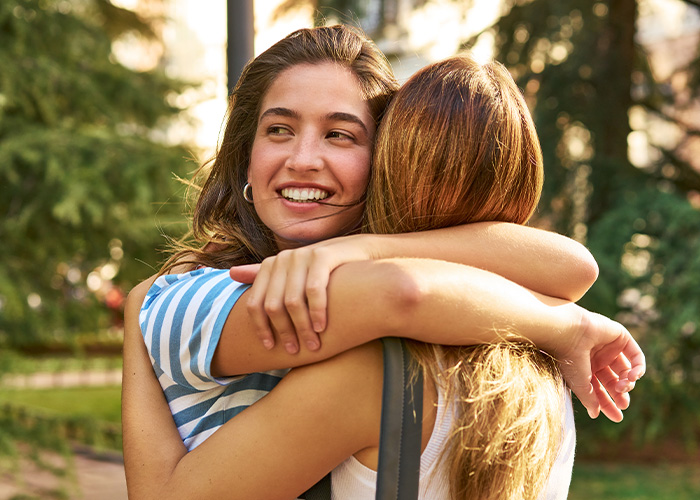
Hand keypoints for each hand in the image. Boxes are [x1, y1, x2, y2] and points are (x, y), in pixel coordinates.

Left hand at [229, 235, 378, 353]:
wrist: (360, 252)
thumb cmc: (324, 269)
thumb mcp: (293, 273)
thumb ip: (263, 274)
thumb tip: (231, 274)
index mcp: (271, 265)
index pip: (255, 303)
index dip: (261, 328)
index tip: (271, 347)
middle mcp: (283, 258)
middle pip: (273, 306)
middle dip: (283, 332)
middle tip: (294, 350)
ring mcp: (302, 256)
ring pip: (293, 302)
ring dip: (302, 328)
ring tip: (312, 344)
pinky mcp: (323, 256)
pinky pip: (314, 291)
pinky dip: (317, 312)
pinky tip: (322, 327)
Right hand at [557, 310, 644, 422]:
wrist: (570, 333)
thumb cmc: (570, 358)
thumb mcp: (580, 384)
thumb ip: (590, 399)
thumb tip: (595, 414)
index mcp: (585, 369)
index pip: (600, 389)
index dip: (609, 403)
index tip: (617, 418)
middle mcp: (598, 358)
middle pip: (615, 381)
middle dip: (621, 393)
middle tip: (623, 404)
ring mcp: (610, 347)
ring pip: (626, 370)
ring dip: (629, 382)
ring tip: (624, 387)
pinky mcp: (621, 337)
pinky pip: (636, 355)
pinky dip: (639, 368)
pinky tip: (634, 377)